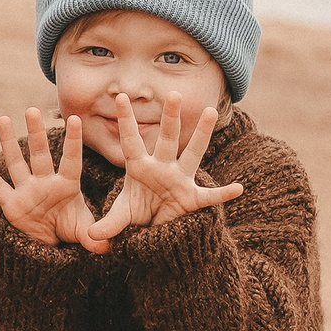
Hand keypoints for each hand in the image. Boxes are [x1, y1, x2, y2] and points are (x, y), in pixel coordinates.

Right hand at [0, 108, 107, 252]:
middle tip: (32, 110)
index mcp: (66, 186)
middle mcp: (44, 183)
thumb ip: (95, 238)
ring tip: (3, 119)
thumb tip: (107, 248)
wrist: (48, 243)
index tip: (75, 118)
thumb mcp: (84, 232)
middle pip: (40, 154)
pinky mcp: (11, 204)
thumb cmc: (69, 228)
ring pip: (16, 163)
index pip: (71, 160)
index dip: (72, 141)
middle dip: (36, 133)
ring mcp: (26, 191)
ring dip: (9, 142)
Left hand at [85, 91, 241, 244]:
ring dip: (201, 134)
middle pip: (167, 139)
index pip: (131, 141)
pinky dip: (224, 194)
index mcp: (140, 168)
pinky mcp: (193, 199)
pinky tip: (238, 188)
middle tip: (174, 94)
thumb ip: (110, 223)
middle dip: (170, 118)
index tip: (120, 96)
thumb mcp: (122, 217)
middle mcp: (162, 168)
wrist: (156, 231)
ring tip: (210, 111)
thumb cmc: (138, 214)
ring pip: (192, 154)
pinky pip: (210, 197)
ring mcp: (180, 180)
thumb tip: (92, 235)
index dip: (125, 120)